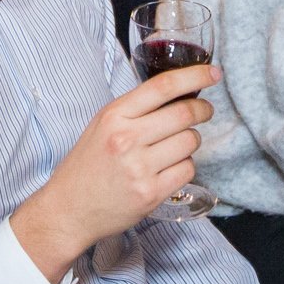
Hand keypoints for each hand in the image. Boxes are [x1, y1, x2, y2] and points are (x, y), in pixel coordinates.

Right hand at [10, 66, 215, 273]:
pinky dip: (184, 167)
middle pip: (184, 114)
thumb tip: (179, 93)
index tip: (214, 73)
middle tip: (205, 111)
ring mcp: (139, 168)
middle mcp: (126, 139)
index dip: (195, 76)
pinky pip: (187, 170)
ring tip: (175, 147)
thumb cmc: (88, 165)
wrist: (69, 209)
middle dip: (203, 110)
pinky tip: (169, 169)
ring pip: (190, 142)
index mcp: (114, 115)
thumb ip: (135, 110)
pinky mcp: (150, 193)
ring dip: (190, 142)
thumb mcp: (102, 125)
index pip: (163, 86)